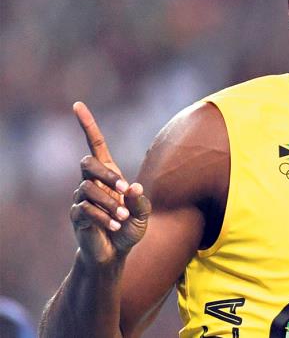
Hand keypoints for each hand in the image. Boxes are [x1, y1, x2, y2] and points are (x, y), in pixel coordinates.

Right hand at [70, 102, 150, 264]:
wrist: (116, 252)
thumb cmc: (130, 227)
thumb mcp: (143, 214)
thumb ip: (141, 201)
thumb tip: (134, 188)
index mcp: (109, 174)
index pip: (95, 144)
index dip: (87, 125)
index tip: (77, 105)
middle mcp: (92, 181)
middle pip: (87, 162)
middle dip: (107, 174)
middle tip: (126, 190)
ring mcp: (81, 197)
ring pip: (87, 188)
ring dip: (109, 203)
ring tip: (122, 218)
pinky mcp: (76, 215)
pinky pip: (85, 209)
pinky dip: (103, 218)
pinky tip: (114, 226)